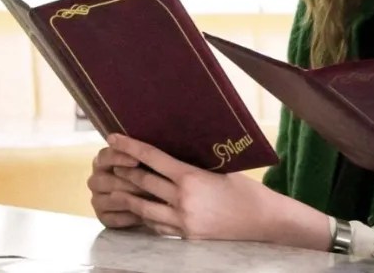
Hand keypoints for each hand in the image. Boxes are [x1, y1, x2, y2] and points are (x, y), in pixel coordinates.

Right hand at [86, 142, 144, 228]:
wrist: (153, 201)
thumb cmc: (150, 174)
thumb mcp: (147, 162)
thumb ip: (142, 154)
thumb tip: (150, 148)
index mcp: (103, 161)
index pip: (104, 156)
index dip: (119, 157)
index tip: (137, 160)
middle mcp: (96, 180)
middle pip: (103, 180)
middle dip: (127, 182)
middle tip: (149, 184)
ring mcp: (97, 200)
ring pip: (108, 199)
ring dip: (130, 198)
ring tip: (151, 198)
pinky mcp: (102, 217)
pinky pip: (112, 218)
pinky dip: (129, 216)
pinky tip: (145, 214)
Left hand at [104, 133, 282, 240]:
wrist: (263, 220)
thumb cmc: (245, 191)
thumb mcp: (218, 171)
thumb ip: (192, 167)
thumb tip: (170, 157)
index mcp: (191, 177)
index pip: (152, 157)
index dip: (130, 146)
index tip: (113, 137)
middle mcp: (182, 199)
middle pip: (142, 182)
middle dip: (124, 171)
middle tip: (110, 162)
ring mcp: (182, 220)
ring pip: (143, 208)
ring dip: (128, 197)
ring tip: (116, 190)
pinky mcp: (185, 236)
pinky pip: (157, 226)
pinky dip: (147, 217)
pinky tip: (142, 211)